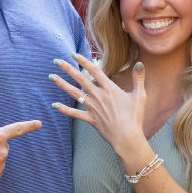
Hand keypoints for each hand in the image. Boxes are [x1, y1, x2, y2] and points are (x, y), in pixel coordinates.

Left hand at [50, 54, 150, 169]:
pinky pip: (75, 113)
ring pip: (74, 93)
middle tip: (56, 61)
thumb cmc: (134, 117)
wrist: (127, 137)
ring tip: (51, 77)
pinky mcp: (90, 119)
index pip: (94, 71)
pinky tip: (54, 104)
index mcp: (110, 89)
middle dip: (68, 69)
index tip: (74, 54)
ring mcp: (93, 108)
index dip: (84, 61)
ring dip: (62, 84)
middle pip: (80, 79)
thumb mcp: (140, 96)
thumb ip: (138, 78)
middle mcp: (98, 96)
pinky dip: (64, 110)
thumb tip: (140, 63)